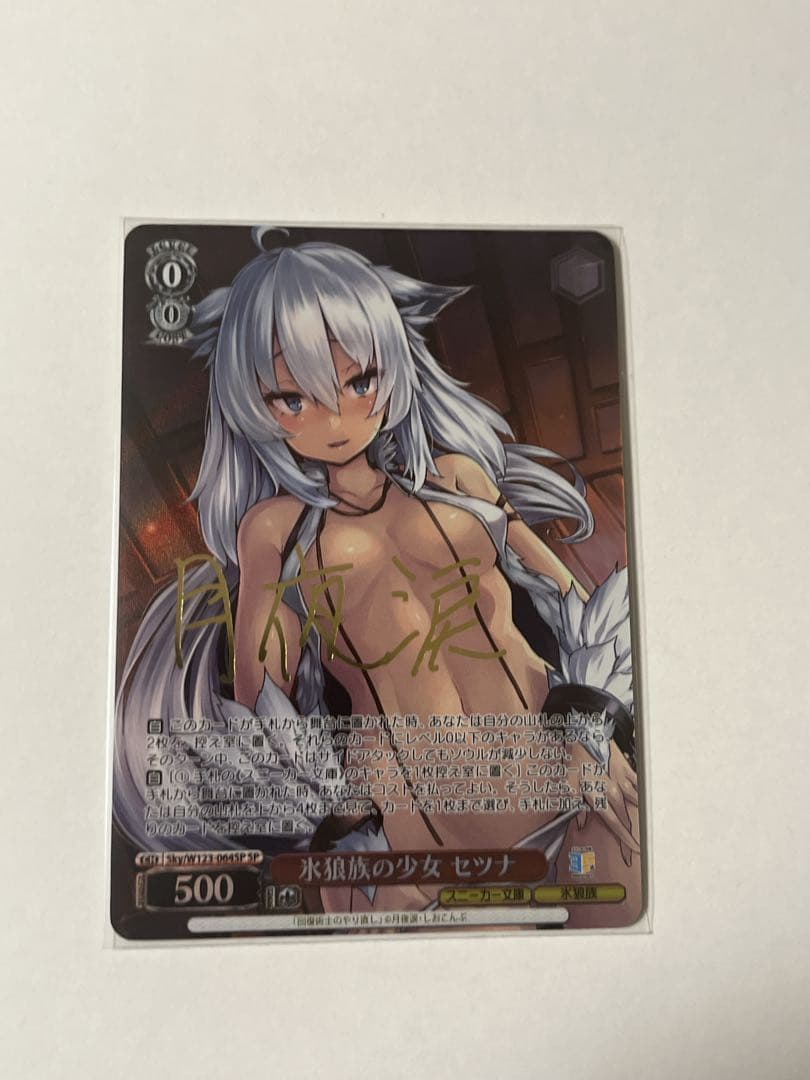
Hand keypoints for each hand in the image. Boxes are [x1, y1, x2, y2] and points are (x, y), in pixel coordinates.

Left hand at [568, 738, 639, 865]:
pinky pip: (639, 785)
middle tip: (639, 848)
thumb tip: (579, 824)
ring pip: (636, 803)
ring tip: (648, 831)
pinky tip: (649, 804)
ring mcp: (621, 779)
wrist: (584, 732)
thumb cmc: (575, 757)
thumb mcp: (568, 782)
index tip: (634, 850)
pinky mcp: (627, 769)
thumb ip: (574, 806)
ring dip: (641, 817)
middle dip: (632, 834)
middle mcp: (612, 789)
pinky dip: (643, 795)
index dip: (624, 838)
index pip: (614, 823)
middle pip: (626, 817)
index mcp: (597, 794)